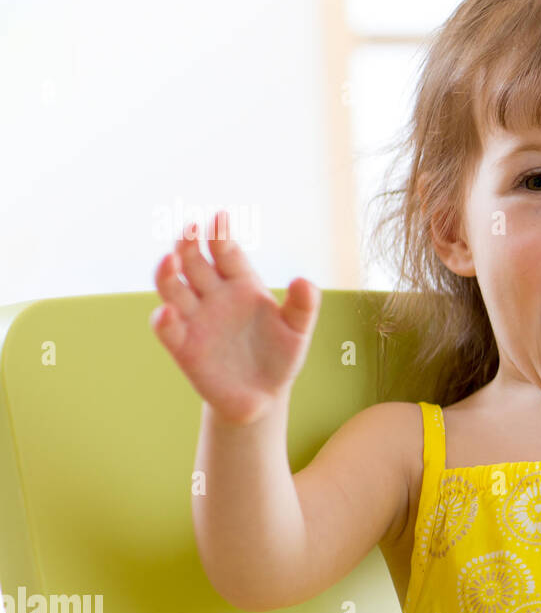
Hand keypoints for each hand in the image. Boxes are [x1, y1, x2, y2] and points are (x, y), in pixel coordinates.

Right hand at [150, 211, 319, 425]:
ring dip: (168, 273)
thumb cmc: (281, 355)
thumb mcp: (298, 330)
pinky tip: (168, 313)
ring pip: (173, 289)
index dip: (220, 235)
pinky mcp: (183, 347)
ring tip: (171, 260)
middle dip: (190, 245)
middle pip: (195, 263)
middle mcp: (213, 295)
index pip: (226, 253)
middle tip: (191, 229)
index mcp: (241, 283)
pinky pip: (168, 329)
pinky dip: (165, 320)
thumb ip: (303, 305)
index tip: (219, 217)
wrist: (264, 395)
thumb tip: (304, 281)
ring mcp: (195, 319)